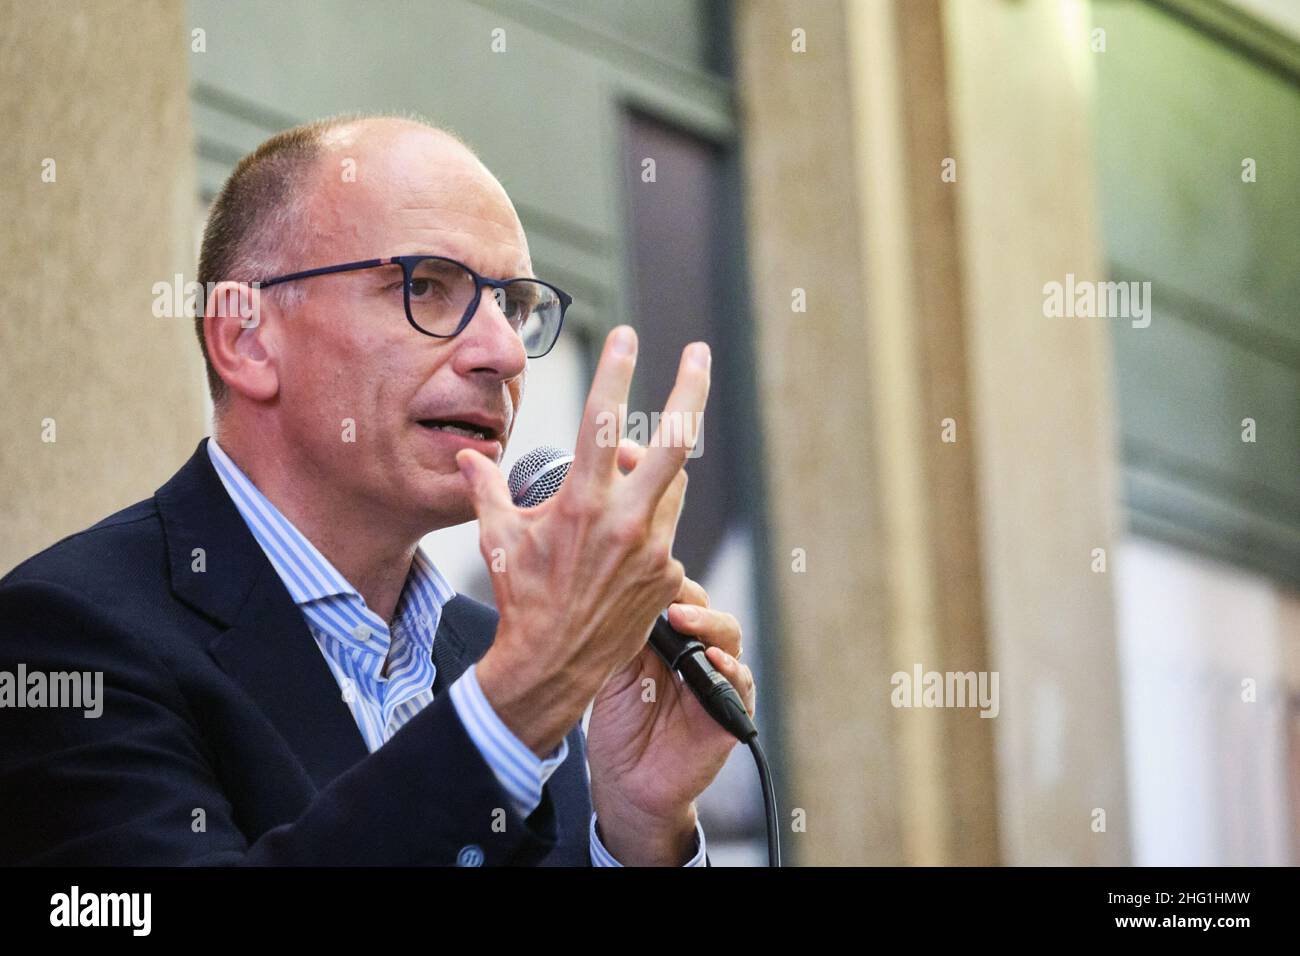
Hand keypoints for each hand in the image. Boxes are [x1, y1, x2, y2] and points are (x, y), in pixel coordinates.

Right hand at [456, 326, 710, 757]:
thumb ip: (486, 489)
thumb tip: (469, 456)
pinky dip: (649, 521)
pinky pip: (667, 529)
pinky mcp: (669, 575)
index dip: (616, 373)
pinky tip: (620, 541)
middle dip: (691, 390)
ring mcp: (654, 549)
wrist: (552, 666)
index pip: (603, 423)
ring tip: (624, 477)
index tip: (627, 336)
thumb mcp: (498, 538)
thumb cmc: (522, 599)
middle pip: (675, 441)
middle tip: (700, 353)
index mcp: (583, 504)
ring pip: (672, 484)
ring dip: (655, 471)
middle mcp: (627, 521)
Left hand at [584, 439, 756, 865]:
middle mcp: (691, 628)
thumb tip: (545, 532)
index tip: (623, 494)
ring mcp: (712, 662)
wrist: (632, 772)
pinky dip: (725, 668)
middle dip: (693, 559)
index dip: (648, 527)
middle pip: (694, 578)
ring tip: (676, 614)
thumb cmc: (619, 701)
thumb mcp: (598, 641)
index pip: (662, 558)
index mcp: (658, 607)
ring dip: (702, 617)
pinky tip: (709, 663)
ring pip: (720, 625)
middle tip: (660, 525)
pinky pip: (736, 677)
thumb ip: (585, 591)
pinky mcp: (725, 701)